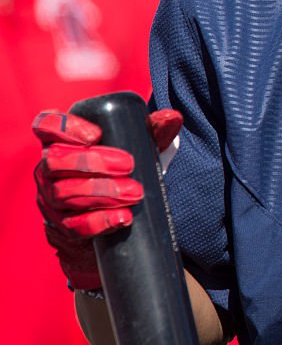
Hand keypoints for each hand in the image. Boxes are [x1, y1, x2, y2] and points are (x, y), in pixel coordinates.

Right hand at [33, 108, 182, 290]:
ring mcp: (51, 199)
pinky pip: (71, 226)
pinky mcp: (60, 228)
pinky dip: (98, 222)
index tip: (96, 134)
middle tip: (128, 166)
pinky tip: (121, 218)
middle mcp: (49, 168)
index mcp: (62, 141)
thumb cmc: (123, 171)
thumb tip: (172, 117)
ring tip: (134, 193)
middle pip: (56, 160)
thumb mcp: (138, 148)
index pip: (46, 125)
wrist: (116, 217)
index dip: (64, 127)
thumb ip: (153, 130)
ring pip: (63, 193)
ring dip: (101, 192)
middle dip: (93, 162)